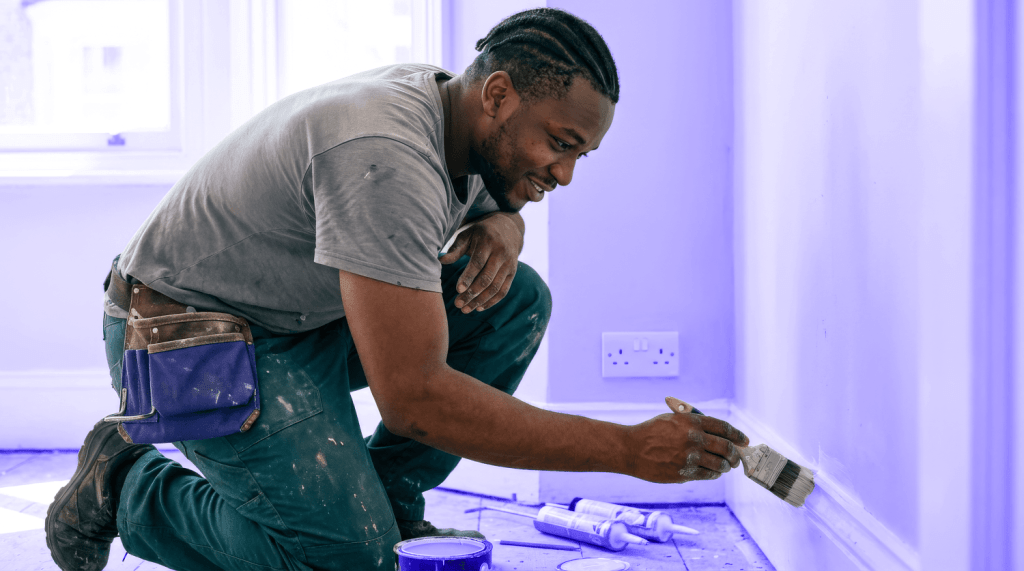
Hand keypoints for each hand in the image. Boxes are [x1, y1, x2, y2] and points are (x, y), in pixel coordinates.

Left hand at [439, 213, 523, 312]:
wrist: (508, 229)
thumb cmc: (481, 233)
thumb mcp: (468, 235)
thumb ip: (455, 249)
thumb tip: (441, 260)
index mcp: (488, 242)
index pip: (478, 263)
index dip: (468, 277)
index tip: (458, 289)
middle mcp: (501, 253)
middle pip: (487, 278)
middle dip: (472, 293)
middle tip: (458, 304)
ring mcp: (509, 264)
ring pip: (495, 287)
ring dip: (480, 301)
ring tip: (465, 309)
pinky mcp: (512, 273)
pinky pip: (503, 291)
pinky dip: (492, 302)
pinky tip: (479, 308)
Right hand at [625, 396, 748, 483]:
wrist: (630, 449)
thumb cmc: (651, 432)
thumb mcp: (671, 419)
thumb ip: (693, 423)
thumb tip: (717, 434)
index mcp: (692, 422)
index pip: (724, 428)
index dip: (738, 435)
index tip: (744, 441)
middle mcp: (694, 438)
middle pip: (726, 447)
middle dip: (735, 454)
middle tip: (735, 458)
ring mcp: (689, 457)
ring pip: (720, 464)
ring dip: (725, 467)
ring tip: (723, 467)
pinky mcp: (684, 473)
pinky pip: (707, 476)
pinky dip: (713, 475)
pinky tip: (711, 473)